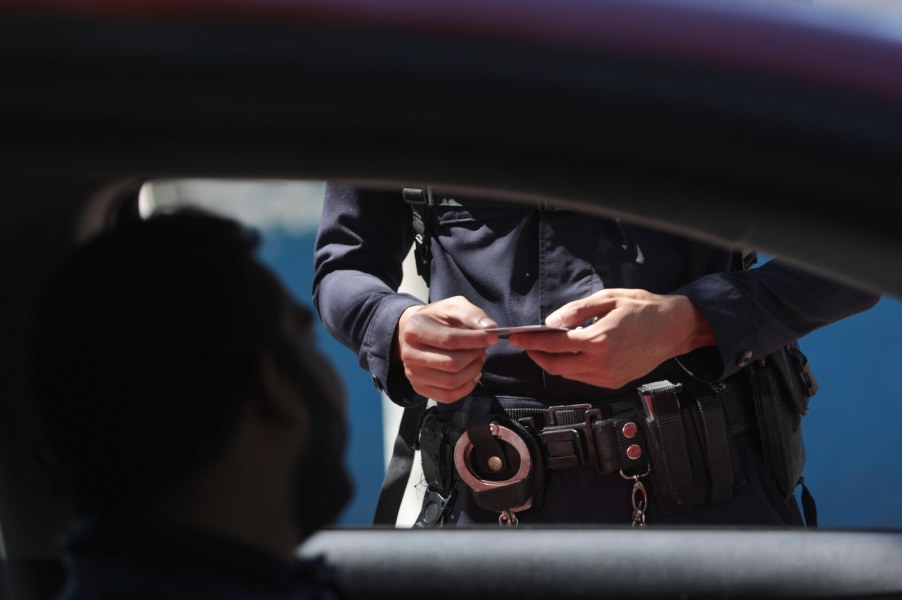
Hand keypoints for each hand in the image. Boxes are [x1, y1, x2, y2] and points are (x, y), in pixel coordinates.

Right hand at [395, 296, 498, 402]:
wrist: (415, 332)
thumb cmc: (437, 318)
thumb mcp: (453, 307)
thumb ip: (472, 315)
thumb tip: (490, 328)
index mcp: (414, 330)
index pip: (449, 340)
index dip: (475, 340)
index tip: (493, 337)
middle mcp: (409, 354)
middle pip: (452, 363)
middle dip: (475, 356)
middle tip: (483, 348)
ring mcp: (413, 374)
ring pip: (451, 382)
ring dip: (473, 371)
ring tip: (478, 358)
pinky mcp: (420, 388)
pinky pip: (448, 396)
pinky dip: (467, 387)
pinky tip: (472, 373)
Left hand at [508, 289, 714, 388]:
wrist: (675, 328)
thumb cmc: (644, 309)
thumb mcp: (608, 298)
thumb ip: (576, 311)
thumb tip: (551, 322)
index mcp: (598, 340)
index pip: (553, 345)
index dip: (530, 342)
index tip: (517, 338)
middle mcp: (602, 363)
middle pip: (555, 366)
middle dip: (536, 356)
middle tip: (526, 344)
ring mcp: (608, 376)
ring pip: (567, 375)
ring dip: (552, 363)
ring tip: (545, 348)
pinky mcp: (614, 382)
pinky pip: (582, 378)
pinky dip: (570, 368)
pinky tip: (569, 355)